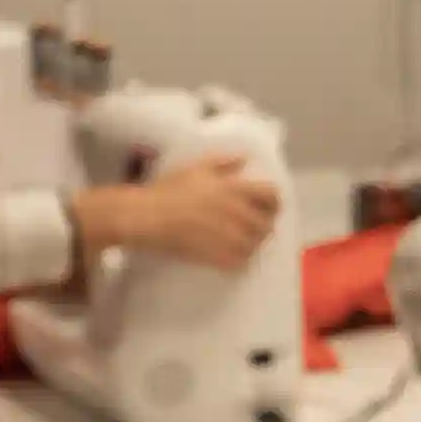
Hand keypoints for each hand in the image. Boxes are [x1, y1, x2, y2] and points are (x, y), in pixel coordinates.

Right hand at [79, 153, 282, 274]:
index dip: (274, 202)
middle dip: (262, 225)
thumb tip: (245, 159)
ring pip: (254, 245)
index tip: (268, 206)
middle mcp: (236, 212)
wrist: (146, 216)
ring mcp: (228, 236)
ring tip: (240, 241)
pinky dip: (239, 260)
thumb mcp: (196, 168)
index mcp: (234, 189)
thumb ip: (224, 162)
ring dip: (252, 244)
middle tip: (253, 227)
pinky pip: (240, 262)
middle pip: (266, 224)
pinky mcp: (217, 256)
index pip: (272, 196)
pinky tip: (230, 256)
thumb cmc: (168, 189)